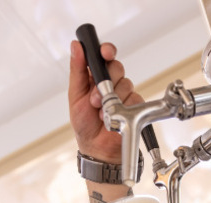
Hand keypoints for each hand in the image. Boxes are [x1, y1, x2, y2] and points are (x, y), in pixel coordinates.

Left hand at [68, 40, 143, 162]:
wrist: (97, 148)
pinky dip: (122, 108)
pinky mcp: (134, 105)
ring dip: (111, 99)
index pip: (105, 56)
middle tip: (95, 98)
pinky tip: (113, 117)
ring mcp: (123, 94)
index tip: (105, 53)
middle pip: (117, 67)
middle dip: (107, 81)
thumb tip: (76, 46)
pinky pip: (133, 98)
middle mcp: (111, 82)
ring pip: (125, 83)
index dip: (107, 51)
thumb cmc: (85, 124)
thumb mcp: (75, 95)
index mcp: (95, 76)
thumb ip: (78, 70)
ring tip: (101, 113)